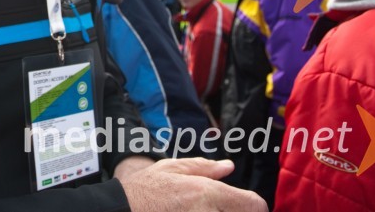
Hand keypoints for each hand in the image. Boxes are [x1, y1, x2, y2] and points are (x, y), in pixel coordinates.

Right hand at [118, 158, 265, 211]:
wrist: (120, 211)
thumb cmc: (143, 191)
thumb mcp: (170, 169)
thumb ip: (203, 167)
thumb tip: (227, 167)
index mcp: (206, 192)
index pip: (254, 205)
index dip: (254, 206)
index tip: (245, 207)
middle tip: (216, 208)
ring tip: (199, 211)